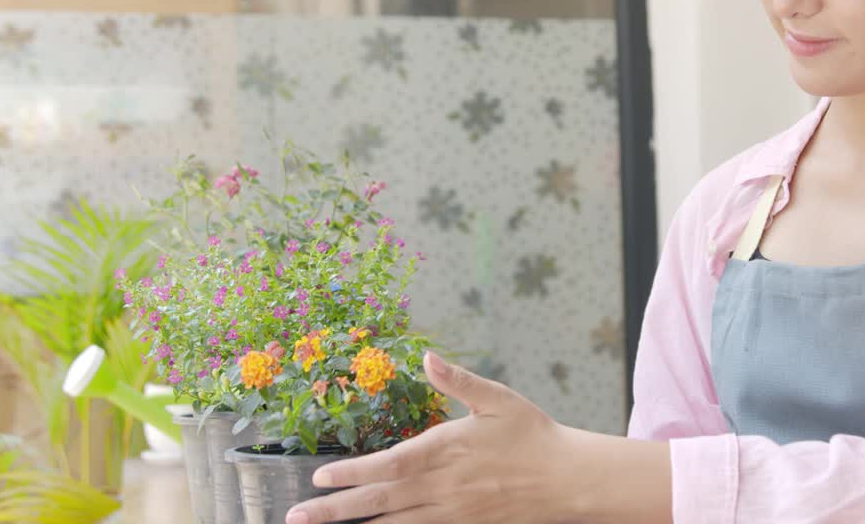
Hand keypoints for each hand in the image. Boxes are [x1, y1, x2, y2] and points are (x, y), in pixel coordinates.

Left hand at [284, 352, 581, 523]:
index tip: (320, 477)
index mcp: (448, 449)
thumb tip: (426, 357)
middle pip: (380, 501)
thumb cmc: (532, 435)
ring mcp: (451, 513)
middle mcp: (443, 486)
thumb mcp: (498, 398)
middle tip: (296, 515)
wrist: (567, 480)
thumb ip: (458, 380)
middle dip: (335, 510)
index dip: (353, 472)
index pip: (391, 464)